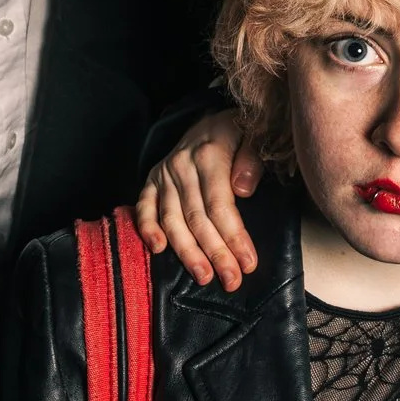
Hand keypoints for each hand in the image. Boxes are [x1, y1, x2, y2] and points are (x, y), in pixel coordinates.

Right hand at [135, 110, 260, 288]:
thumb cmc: (240, 134)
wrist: (212, 119)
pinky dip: (148, 228)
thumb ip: (252, 160)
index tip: (248, 263)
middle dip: (215, 253)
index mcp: (209, 154)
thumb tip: (243, 190)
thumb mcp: (255, 136)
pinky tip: (158, 249)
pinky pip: (144, 207)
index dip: (234, 237)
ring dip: (187, 252)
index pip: (220, 205)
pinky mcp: (152, 180)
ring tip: (203, 276)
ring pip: (173, 219)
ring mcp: (164, 174)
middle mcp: (182, 165)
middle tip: (231, 281)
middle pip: (197, 218)